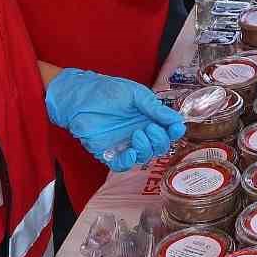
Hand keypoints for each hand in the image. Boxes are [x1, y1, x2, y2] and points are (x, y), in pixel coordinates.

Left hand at [44, 69, 185, 171]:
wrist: (80, 97)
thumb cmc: (106, 91)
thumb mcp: (136, 94)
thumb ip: (154, 108)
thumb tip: (176, 119)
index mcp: (148, 118)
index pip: (168, 130)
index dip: (175, 131)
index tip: (176, 127)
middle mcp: (140, 132)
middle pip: (159, 146)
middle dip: (160, 140)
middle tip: (150, 128)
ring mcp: (125, 144)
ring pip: (144, 156)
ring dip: (146, 148)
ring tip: (137, 134)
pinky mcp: (109, 153)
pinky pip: (123, 165)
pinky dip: (129, 162)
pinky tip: (130, 152)